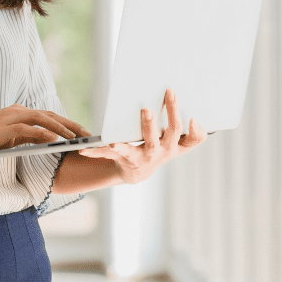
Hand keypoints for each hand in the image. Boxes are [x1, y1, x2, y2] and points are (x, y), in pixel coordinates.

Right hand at [0, 104, 90, 158]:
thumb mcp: (8, 138)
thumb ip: (26, 137)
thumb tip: (47, 141)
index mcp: (18, 112)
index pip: (48, 116)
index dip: (67, 123)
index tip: (82, 133)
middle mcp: (16, 111)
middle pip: (50, 115)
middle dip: (71, 124)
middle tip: (88, 135)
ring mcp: (10, 118)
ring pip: (43, 119)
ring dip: (62, 128)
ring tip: (77, 138)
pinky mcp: (4, 129)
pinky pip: (29, 130)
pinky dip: (44, 134)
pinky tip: (56, 141)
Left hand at [79, 88, 206, 183]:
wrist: (137, 171)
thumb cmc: (160, 149)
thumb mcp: (178, 145)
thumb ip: (193, 136)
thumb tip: (197, 121)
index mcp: (172, 146)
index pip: (187, 139)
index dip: (193, 131)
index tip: (193, 118)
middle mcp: (157, 153)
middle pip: (156, 139)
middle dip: (150, 125)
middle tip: (145, 109)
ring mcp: (138, 157)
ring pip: (130, 151)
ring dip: (123, 146)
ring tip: (113, 142)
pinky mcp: (120, 158)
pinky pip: (105, 154)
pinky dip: (94, 151)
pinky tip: (83, 148)